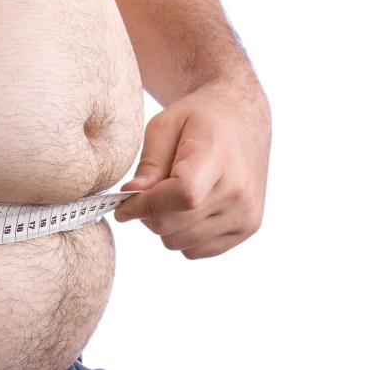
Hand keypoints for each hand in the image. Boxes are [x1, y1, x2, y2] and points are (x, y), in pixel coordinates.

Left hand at [114, 76, 270, 257]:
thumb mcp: (165, 126)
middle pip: (173, 224)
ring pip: (180, 243)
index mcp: (219, 157)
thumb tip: (131, 196)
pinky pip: (196, 251)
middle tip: (144, 195)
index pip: (180, 196)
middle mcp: (239, 190)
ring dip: (164, 226)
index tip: (122, 206)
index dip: (144, 205)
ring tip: (169, 198)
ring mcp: (246, 213)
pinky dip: (183, 235)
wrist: (242, 119)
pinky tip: (188, 209)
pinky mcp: (247, 228)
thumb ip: (149, 164)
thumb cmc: (198, 119)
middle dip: (147, 214)